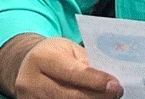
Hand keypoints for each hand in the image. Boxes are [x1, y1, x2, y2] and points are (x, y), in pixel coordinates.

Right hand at [0, 33, 121, 98]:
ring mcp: (29, 98)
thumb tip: (109, 80)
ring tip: (105, 96)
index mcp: (41, 58)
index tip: (114, 85)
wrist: (28, 64)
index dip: (95, 81)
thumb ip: (86, 64)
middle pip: (69, 95)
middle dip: (97, 96)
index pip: (72, 72)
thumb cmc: (54, 54)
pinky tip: (90, 98)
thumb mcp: (69, 50)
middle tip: (116, 93)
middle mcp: (30, 81)